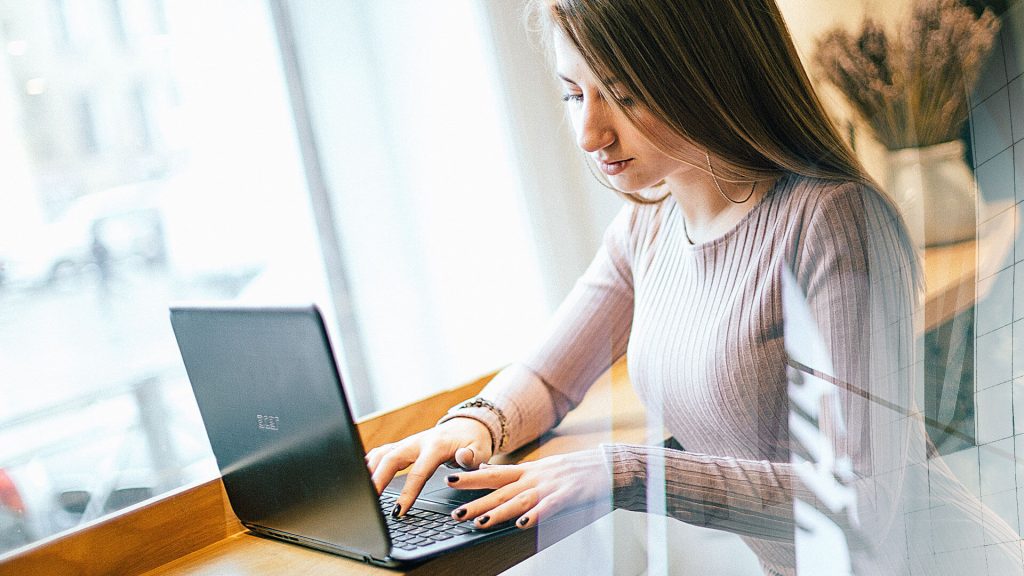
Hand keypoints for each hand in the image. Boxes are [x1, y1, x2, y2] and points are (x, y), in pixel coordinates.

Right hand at [365, 417, 492, 516]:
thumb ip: (472, 456)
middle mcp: (417, 442)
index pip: (418, 471)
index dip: (408, 492)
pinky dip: (369, 463)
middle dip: (377, 479)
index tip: (399, 510)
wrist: (467, 426)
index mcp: (435, 446)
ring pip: (382, 454)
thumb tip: (463, 457)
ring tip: (359, 490)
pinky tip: (361, 476)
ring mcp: (407, 443)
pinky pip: (381, 452)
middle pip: (391, 459)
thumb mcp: (480, 449)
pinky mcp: (402, 446)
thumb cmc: (472, 442)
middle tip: (368, 501)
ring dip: (369, 470)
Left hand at [444, 449, 609, 529]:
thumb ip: (514, 473)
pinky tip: (522, 524)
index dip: (470, 477)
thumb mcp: (540, 467)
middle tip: (455, 512)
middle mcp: (534, 478)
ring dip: (499, 512)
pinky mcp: (567, 496)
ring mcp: (550, 487)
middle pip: (500, 490)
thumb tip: (487, 471)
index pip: (493, 474)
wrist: (604, 466)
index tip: (448, 480)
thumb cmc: (572, 470)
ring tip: (481, 522)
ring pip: (519, 501)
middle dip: (477, 502)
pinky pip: (548, 508)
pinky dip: (535, 515)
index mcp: (527, 471)